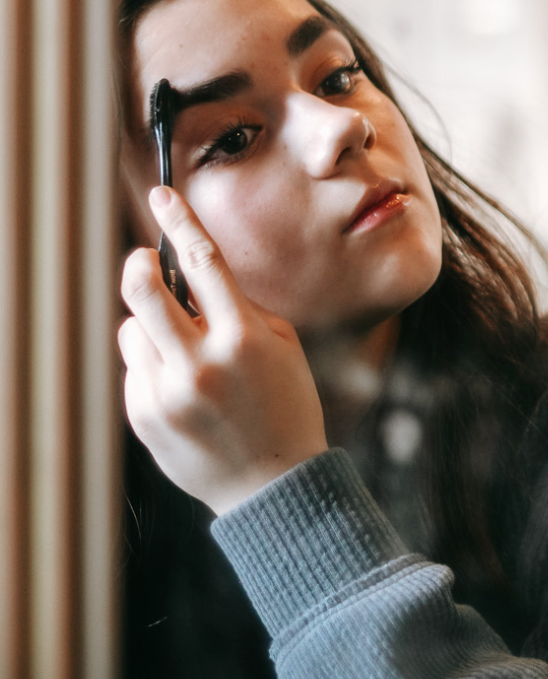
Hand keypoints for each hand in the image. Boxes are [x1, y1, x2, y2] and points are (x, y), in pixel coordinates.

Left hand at [118, 186, 327, 513]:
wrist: (273, 483)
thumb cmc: (286, 407)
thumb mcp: (282, 347)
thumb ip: (239, 309)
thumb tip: (190, 277)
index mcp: (242, 338)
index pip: (202, 260)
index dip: (179, 219)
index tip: (161, 195)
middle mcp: (200, 363)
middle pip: (140, 288)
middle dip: (137, 265)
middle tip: (143, 262)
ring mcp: (167, 393)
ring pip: (131, 328)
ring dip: (150, 327)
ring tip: (182, 352)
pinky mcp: (144, 416)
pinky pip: (133, 369)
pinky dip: (151, 366)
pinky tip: (183, 391)